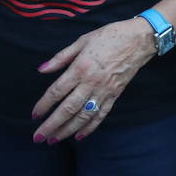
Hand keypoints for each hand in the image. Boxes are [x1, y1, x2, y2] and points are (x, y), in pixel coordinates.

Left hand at [32, 18, 156, 141]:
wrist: (140, 39)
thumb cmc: (110, 36)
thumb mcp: (83, 40)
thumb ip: (61, 57)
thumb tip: (41, 69)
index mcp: (80, 68)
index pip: (57, 91)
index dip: (44, 105)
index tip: (35, 115)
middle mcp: (91, 82)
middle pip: (67, 109)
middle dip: (51, 125)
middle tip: (38, 137)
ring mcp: (104, 90)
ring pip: (83, 115)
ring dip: (67, 130)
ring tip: (54, 140)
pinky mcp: (115, 94)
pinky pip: (101, 114)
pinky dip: (90, 127)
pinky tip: (79, 136)